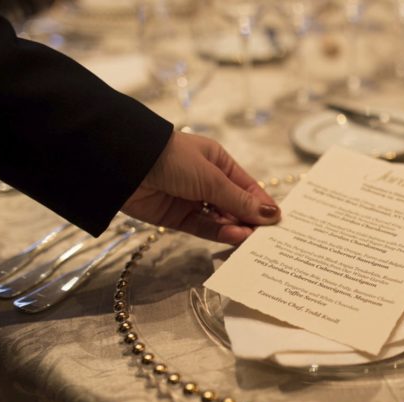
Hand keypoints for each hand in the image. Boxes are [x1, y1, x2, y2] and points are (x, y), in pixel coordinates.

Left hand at [121, 131, 279, 243]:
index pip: (247, 187)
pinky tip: (234, 237)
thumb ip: (240, 201)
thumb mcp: (212, 178)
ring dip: (236, 229)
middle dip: (250, 220)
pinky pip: (203, 228)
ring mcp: (191, 200)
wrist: (125, 165)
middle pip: (235, 206)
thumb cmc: (174, 159)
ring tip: (252, 240)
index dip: (262, 205)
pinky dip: (219, 234)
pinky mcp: (177, 218)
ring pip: (220, 220)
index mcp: (218, 163)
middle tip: (268, 238)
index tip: (278, 222)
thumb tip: (272, 215)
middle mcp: (207, 182)